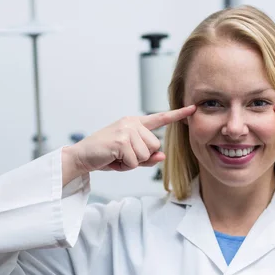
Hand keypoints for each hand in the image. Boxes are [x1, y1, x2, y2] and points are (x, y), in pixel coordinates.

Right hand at [62, 105, 195, 184]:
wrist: (82, 157)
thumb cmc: (106, 156)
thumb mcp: (129, 157)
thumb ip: (147, 156)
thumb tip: (162, 156)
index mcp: (135, 123)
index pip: (160, 118)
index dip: (178, 114)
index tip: (193, 108)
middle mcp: (132, 123)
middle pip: (155, 146)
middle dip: (141, 157)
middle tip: (123, 156)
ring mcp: (127, 130)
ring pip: (146, 154)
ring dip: (132, 162)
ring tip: (117, 157)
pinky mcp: (121, 140)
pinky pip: (135, 161)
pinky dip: (125, 166)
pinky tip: (113, 159)